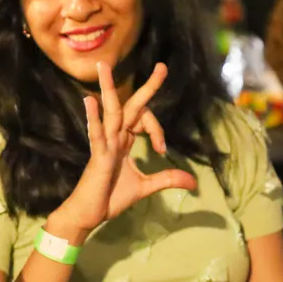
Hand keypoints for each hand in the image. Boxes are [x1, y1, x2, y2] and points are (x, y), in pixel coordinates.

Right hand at [47, 62, 197, 240]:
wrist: (89, 214)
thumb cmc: (110, 198)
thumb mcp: (145, 187)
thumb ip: (166, 179)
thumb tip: (193, 182)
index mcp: (123, 141)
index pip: (144, 122)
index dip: (157, 131)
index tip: (162, 150)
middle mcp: (114, 137)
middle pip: (131, 106)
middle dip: (147, 87)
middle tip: (162, 67)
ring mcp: (104, 144)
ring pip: (111, 112)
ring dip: (108, 88)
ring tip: (103, 67)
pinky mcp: (98, 156)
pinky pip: (96, 134)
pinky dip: (93, 118)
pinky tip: (90, 101)